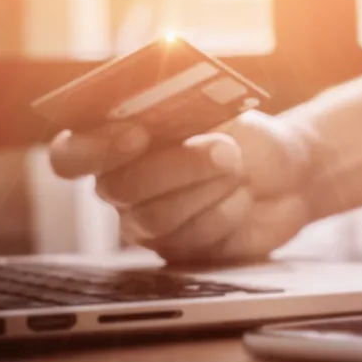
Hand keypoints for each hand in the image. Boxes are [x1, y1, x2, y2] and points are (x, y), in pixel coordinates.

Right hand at [48, 111, 313, 262]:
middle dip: (178, 166)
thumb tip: (165, 109)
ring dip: (207, 189)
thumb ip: (188, 112)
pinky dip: (225, 213)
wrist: (290, 175)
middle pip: (121, 188)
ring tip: (239, 171)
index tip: (138, 134)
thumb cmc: (249, 138)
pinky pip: (191, 240)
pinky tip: (243, 199)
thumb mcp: (222, 113)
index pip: (71, 155)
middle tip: (225, 150)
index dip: (94, 148)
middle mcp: (124, 187)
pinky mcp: (181, 252)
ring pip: (157, 218)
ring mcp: (149, 224)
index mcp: (120, 143)